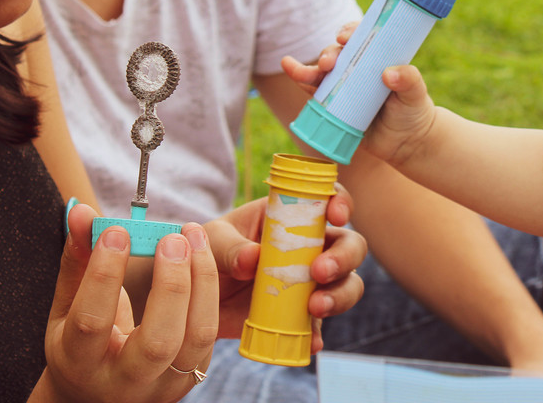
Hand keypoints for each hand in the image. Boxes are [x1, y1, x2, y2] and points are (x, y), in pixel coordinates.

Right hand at [35, 203, 218, 402]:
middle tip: (172, 238)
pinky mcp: (191, 378)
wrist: (97, 395)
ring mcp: (163, 386)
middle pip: (158, 341)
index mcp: (81, 364)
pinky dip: (209, 290)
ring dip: (202, 281)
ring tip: (193, 236)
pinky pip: (209, 333)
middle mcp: (125, 383)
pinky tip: (200, 256)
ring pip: (196, 337)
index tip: (118, 232)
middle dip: (170, 284)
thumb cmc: (78, 341)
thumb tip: (83, 212)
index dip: (104, 274)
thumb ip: (77, 260)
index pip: (93, 322)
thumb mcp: (66, 307)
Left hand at [205, 188, 365, 351]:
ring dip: (340, 296)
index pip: (327, 201)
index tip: (336, 216)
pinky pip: (319, 326)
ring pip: (346, 285)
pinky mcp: (301, 315)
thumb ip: (230, 247)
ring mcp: (310, 282)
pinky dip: (317, 334)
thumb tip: (252, 259)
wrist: (193, 298)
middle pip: (349, 246)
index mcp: (290, 216)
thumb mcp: (213, 242)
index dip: (340, 203)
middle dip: (343, 258)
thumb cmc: (206, 254)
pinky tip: (309, 341)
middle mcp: (309, 246)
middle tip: (319, 272)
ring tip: (314, 308)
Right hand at [282, 21, 439, 167]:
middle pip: (337, 54)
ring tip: (293, 68)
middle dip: (328, 54)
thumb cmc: (414, 111)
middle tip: (329, 63)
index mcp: (376, 57)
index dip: (350, 32)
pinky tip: (289, 69)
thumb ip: (409, 80)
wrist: (407, 144)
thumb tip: (389, 73)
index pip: (361, 37)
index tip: (345, 37)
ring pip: (321, 71)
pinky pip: (314, 91)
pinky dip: (300, 80)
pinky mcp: (334, 105)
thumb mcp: (416, 94)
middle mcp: (357, 67)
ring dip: (307, 68)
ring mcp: (344, 86)